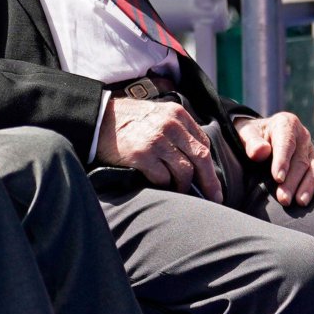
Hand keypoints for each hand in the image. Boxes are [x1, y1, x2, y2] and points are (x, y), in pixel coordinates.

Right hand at [96, 98, 222, 202]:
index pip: (204, 144)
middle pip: (201, 158)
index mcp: (178, 115)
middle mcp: (170, 125)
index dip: (211, 167)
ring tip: (176, 190)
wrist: (98, 119)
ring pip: (184, 172)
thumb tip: (197, 160)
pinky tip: (157, 185)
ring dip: (182, 186)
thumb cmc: (130, 121)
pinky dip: (163, 185)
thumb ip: (178, 130)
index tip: (214, 184)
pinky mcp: (142, 155)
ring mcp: (156, 140)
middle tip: (214, 199)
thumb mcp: (158, 115)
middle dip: (210, 182)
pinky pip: (162, 178)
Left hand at [236, 112, 313, 207]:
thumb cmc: (252, 135)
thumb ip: (251, 142)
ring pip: (313, 168)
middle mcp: (302, 135)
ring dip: (308, 186)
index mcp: (286, 124)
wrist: (260, 134)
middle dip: (292, 181)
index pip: (287, 143)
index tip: (278, 178)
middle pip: (300, 160)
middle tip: (284, 199)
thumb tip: (261, 151)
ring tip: (300, 202)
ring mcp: (310, 149)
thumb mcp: (246, 133)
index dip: (283, 161)